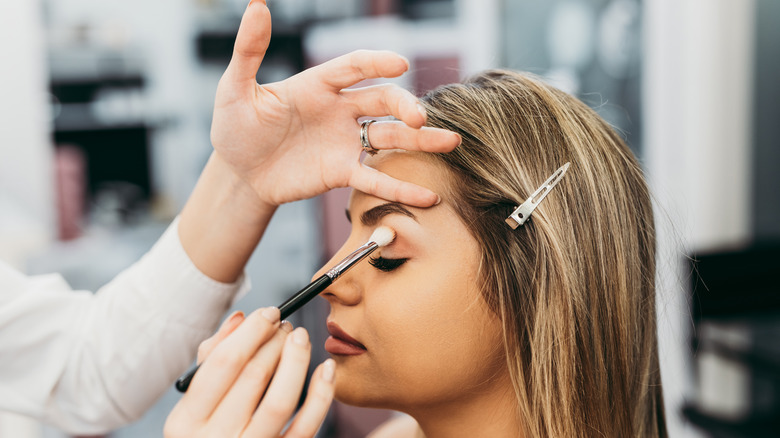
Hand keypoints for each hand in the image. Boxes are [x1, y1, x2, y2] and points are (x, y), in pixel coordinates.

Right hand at [164, 308, 334, 437]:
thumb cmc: (209, 431)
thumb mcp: (197, 404)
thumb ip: (213, 358)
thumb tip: (241, 319)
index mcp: (186, 421)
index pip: (223, 363)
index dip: (252, 332)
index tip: (269, 313)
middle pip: (253, 376)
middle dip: (275, 341)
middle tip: (287, 325)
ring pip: (280, 400)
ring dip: (296, 361)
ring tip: (301, 338)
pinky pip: (307, 426)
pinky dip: (321, 394)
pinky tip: (326, 368)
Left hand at [211, 0, 460, 208]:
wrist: (239, 174)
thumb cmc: (235, 127)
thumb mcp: (235, 89)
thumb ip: (249, 51)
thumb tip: (256, 6)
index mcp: (318, 84)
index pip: (353, 67)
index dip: (375, 63)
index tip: (399, 64)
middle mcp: (339, 109)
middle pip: (381, 101)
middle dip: (403, 106)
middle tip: (418, 117)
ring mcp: (344, 142)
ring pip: (389, 137)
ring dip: (420, 140)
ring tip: (450, 142)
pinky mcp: (342, 173)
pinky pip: (375, 180)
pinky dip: (401, 188)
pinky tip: (428, 196)